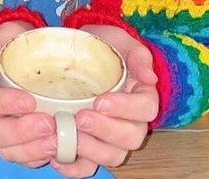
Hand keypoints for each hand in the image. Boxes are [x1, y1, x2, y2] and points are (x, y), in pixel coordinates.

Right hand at [0, 20, 56, 167]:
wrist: (25, 59)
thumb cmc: (13, 46)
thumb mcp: (3, 35)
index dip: (6, 103)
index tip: (30, 100)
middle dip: (21, 132)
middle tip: (48, 124)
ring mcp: (3, 132)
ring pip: (9, 151)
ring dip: (33, 149)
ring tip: (56, 140)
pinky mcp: (19, 143)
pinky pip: (24, 158)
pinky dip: (39, 157)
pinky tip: (57, 150)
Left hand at [50, 24, 158, 177]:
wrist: (81, 50)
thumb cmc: (105, 45)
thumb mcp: (121, 41)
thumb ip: (138, 56)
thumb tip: (150, 78)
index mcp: (142, 96)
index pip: (145, 109)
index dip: (125, 109)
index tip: (99, 101)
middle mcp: (132, 121)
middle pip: (131, 138)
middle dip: (105, 130)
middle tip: (80, 118)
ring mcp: (112, 136)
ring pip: (113, 155)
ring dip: (92, 149)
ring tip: (69, 134)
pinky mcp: (91, 144)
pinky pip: (88, 166)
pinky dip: (74, 166)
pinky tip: (57, 156)